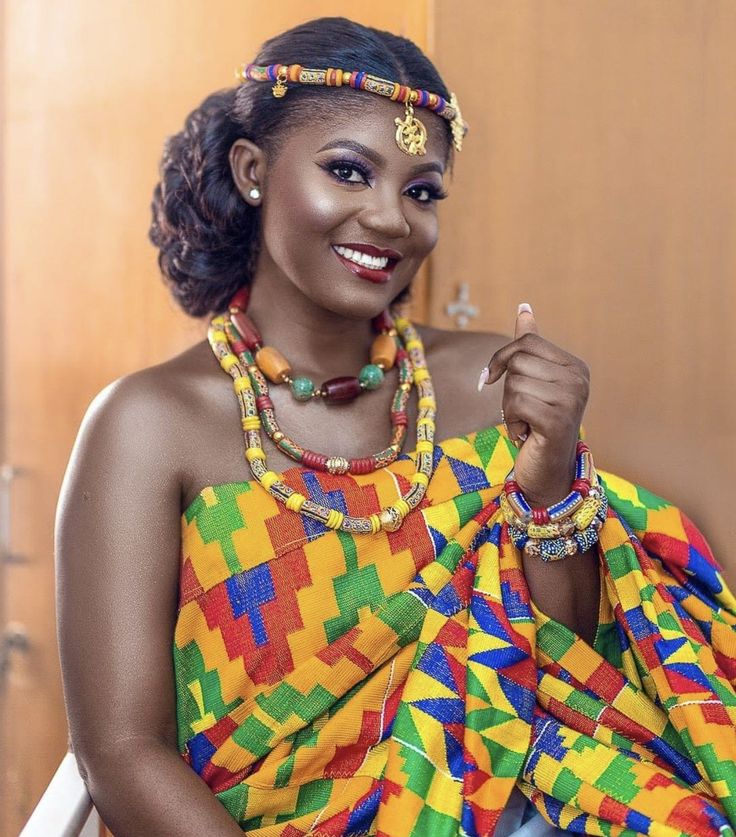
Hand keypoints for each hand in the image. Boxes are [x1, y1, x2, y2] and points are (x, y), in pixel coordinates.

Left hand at [477, 303, 589, 507]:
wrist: (547, 472)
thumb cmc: (537, 425)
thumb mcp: (533, 381)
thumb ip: (529, 346)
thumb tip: (524, 307)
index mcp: (575, 366)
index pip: (527, 341)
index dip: (502, 358)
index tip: (493, 378)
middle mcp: (579, 380)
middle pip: (518, 362)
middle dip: (508, 388)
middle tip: (522, 411)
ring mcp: (572, 400)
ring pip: (514, 384)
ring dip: (509, 409)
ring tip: (526, 424)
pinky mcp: (558, 420)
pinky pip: (516, 404)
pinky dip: (511, 422)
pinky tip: (525, 435)